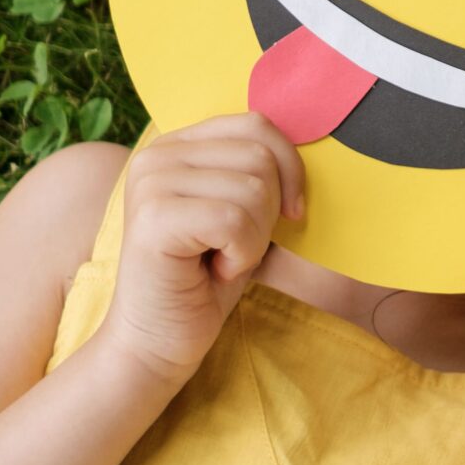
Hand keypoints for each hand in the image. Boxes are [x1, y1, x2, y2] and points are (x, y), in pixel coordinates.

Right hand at [95, 114, 301, 386]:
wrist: (160, 340)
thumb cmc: (209, 277)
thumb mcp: (243, 212)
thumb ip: (259, 171)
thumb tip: (314, 140)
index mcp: (178, 145)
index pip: (257, 124)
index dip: (290, 169)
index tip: (289, 213)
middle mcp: (156, 155)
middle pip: (260, 157)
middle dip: (268, 212)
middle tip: (235, 247)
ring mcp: (149, 183)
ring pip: (252, 189)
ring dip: (254, 238)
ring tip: (220, 259)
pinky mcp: (152, 218)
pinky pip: (234, 220)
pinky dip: (241, 254)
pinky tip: (214, 271)